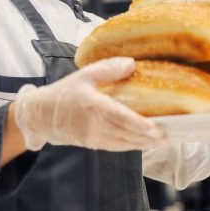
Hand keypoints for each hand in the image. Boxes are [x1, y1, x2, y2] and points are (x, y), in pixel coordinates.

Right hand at [12, 57, 167, 151]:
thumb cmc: (63, 93)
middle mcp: (95, 125)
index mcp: (94, 106)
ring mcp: (94, 137)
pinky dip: (132, 146)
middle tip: (169, 137)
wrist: (40, 115)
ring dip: (143, 144)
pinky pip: (116, 146)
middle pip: (127, 134)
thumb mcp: (84, 74)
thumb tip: (131, 64)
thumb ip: (108, 69)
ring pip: (124, 143)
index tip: (157, 128)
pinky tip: (144, 143)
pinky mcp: (92, 144)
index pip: (121, 117)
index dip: (140, 125)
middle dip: (149, 137)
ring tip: (163, 141)